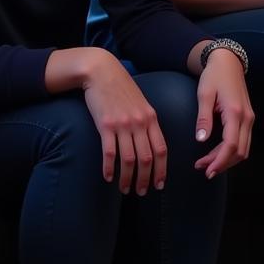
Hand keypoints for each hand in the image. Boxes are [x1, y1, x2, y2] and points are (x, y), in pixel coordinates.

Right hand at [82, 54, 167, 194]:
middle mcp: (139, 123)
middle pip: (146, 158)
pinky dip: (109, 168)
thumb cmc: (121, 88)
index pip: (161, 150)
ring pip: (129, 159)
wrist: (102, 72)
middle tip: (141, 192)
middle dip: (145, 179)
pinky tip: (108, 176)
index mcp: (151, 118)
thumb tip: (151, 144)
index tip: (159, 184)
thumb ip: (147, 122)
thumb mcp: (141, 103)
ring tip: (125, 189)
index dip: (161, 170)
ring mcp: (122, 124)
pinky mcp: (105, 125)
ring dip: (127, 178)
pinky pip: (110, 153)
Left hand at [194, 49, 252, 177]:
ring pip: (243, 149)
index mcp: (235, 112)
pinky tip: (217, 153)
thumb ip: (203, 118)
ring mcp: (249, 119)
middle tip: (203, 169)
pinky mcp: (248, 118)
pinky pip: (243, 141)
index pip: (230, 145)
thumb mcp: (204, 94)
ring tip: (207, 163)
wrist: (228, 62)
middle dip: (222, 164)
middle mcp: (247, 118)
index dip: (219, 161)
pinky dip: (231, 151)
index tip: (207, 170)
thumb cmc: (214, 76)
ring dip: (227, 159)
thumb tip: (200, 140)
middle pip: (239, 151)